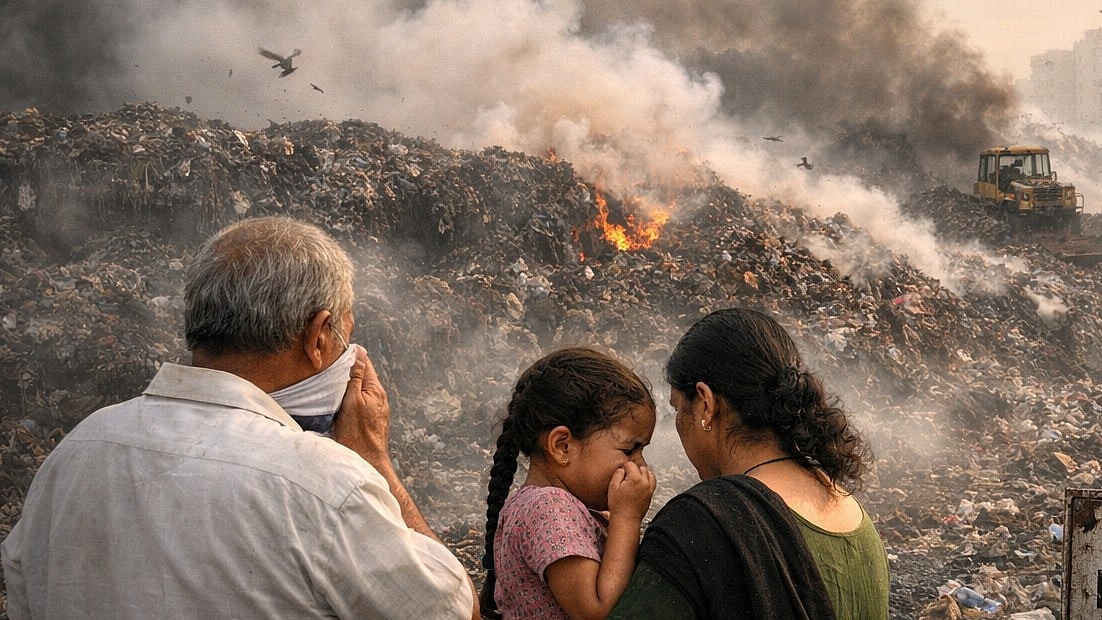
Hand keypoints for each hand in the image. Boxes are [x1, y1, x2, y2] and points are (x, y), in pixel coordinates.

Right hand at [332, 345, 390, 464]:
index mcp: (375, 389)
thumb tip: (359, 351)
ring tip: (331, 382)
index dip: (350, 355)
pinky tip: (338, 400)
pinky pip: (357, 401)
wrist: (365, 461)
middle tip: (328, 367)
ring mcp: (374, 408)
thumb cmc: (357, 435)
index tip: (334, 352)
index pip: (365, 362)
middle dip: (347, 369)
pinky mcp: (368, 418)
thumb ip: (356, 376)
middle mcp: (378, 397)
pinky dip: (348, 396)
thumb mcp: (352, 400)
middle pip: (362, 375)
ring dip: (346, 384)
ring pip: (359, 388)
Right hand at [606, 461, 655, 522]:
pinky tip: (641, 483)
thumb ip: (618, 474)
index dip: (624, 468)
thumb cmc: (618, 506)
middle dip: (633, 470)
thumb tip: (622, 469)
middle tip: (626, 477)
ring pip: (648, 473)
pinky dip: (648, 479)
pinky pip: (652, 481)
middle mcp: (645, 483)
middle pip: (641, 467)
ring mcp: (649, 489)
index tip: (621, 473)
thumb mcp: (612, 487)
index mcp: (635, 479)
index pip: (631, 464)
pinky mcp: (650, 495)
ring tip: (633, 479)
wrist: (626, 520)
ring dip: (641, 473)